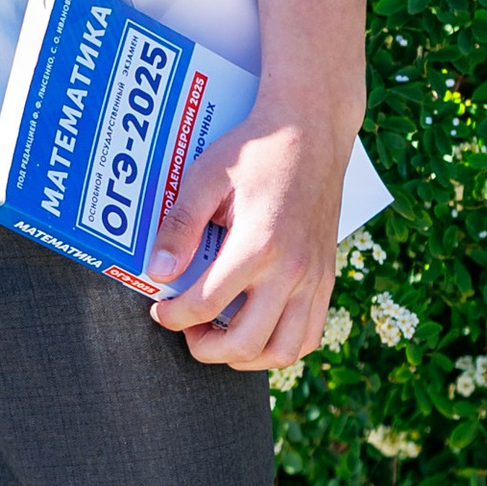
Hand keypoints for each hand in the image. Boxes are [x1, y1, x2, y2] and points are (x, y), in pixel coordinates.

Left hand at [147, 99, 347, 371]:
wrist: (312, 129)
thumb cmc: (254, 149)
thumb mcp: (206, 176)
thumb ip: (180, 226)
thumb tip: (158, 273)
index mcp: (259, 244)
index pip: (205, 306)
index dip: (173, 317)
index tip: (159, 309)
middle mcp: (292, 270)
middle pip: (245, 342)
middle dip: (204, 347)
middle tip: (186, 328)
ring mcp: (315, 278)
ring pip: (283, 351)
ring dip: (244, 356)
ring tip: (219, 336)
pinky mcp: (328, 278)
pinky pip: (311, 336)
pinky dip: (281, 346)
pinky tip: (256, 329)